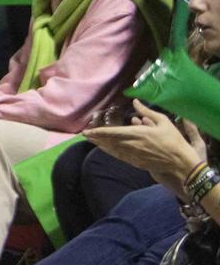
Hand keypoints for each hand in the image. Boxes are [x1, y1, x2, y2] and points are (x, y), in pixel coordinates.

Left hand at [84, 101, 204, 184]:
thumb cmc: (173, 139)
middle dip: (95, 138)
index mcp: (137, 133)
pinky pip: (118, 156)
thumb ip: (146, 112)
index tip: (86, 131)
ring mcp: (132, 155)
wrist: (179, 161)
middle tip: (84, 135)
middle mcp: (131, 145)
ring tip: (91, 140)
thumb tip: (135, 102)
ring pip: (111, 149)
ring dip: (101, 145)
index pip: (112, 132)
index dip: (98, 132)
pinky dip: (110, 152)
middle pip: (108, 141)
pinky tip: (105, 149)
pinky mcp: (134, 162)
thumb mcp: (163, 121)